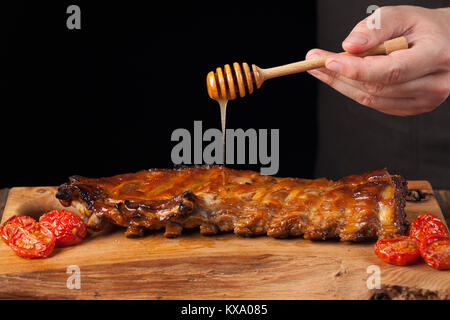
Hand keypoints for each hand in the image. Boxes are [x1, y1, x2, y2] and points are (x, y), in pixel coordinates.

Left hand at [306, 6, 449, 115]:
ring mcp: (426, 101)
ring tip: (321, 67)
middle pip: (377, 87)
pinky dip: (354, 90)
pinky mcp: (414, 108)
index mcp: (436, 56)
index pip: (390, 70)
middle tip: (313, 61)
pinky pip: (376, 103)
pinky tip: (340, 77)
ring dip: (342, 84)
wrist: (447, 42)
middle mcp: (435, 84)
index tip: (328, 60)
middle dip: (340, 75)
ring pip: (372, 98)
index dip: (356, 69)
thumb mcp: (402, 15)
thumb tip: (349, 47)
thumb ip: (375, 28)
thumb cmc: (422, 26)